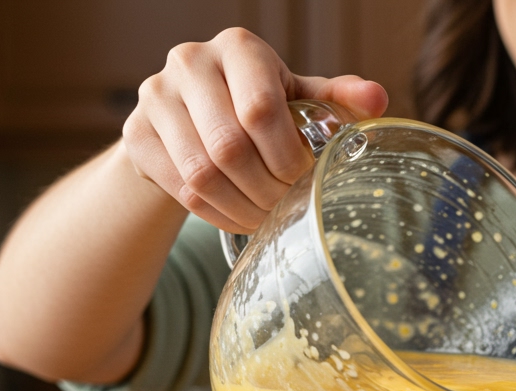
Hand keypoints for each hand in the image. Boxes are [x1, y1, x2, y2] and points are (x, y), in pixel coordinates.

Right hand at [122, 27, 388, 232]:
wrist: (190, 117)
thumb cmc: (259, 104)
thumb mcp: (299, 97)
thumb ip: (337, 100)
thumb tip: (378, 99)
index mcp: (239, 48)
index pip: (260, 109)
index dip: (286, 156)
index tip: (303, 178)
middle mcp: (190, 62)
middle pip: (230, 147)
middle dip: (266, 189)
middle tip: (287, 206)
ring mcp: (156, 97)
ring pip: (202, 174)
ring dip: (242, 207)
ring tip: (266, 217)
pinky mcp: (137, 135)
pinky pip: (182, 190)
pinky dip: (217, 214)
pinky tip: (238, 216)